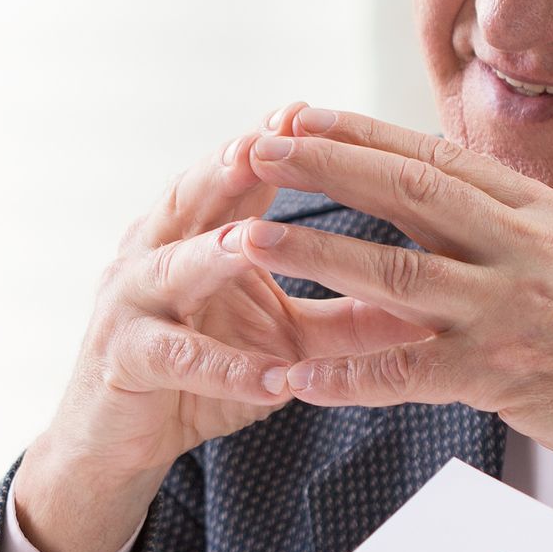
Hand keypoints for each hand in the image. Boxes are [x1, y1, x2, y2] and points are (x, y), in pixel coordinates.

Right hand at [17, 122, 433, 551]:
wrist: (120, 440)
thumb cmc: (204, 374)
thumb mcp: (288, 340)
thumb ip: (348, 315)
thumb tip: (432, 300)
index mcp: (194, 232)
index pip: (234, 174)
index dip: (270, 143)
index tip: (310, 112)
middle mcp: (154, 252)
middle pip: (192, 197)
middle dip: (231, 167)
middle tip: (273, 138)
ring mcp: (131, 304)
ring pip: (172, 266)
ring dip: (212, 251)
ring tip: (252, 239)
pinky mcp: (125, 359)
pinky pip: (177, 358)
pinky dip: (224, 367)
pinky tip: (270, 378)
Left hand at [231, 105, 552, 497]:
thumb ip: (507, 227)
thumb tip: (439, 195)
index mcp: (540, 211)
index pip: (437, 157)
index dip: (361, 134)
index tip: (299, 115)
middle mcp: (525, 248)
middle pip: (408, 192)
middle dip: (324, 165)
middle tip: (254, 146)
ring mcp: (513, 312)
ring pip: (396, 274)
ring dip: (314, 255)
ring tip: (245, 242)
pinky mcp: (503, 377)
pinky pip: (405, 372)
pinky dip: (344, 375)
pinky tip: (290, 375)